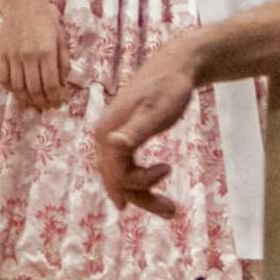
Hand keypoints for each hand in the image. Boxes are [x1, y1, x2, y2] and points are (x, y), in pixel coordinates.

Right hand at [0, 0, 68, 112]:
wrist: (22, 2)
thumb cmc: (46, 17)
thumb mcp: (61, 37)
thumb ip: (63, 61)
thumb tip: (62, 82)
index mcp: (47, 53)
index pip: (51, 84)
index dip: (55, 98)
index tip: (58, 104)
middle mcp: (29, 57)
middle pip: (34, 89)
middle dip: (42, 102)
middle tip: (47, 107)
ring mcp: (13, 56)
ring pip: (18, 87)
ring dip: (26, 99)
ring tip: (33, 103)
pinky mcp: (2, 54)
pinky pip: (4, 77)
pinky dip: (10, 89)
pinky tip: (17, 91)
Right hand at [91, 43, 193, 218]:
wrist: (174, 67)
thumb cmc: (168, 88)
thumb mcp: (156, 111)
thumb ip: (135, 131)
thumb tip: (114, 145)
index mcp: (108, 133)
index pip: (116, 173)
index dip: (140, 183)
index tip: (168, 169)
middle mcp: (105, 138)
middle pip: (116, 179)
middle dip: (142, 198)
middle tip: (173, 212)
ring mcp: (112, 138)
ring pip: (120, 176)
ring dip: (142, 193)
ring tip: (170, 209)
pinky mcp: (123, 137)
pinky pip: (124, 167)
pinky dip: (138, 181)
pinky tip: (150, 187)